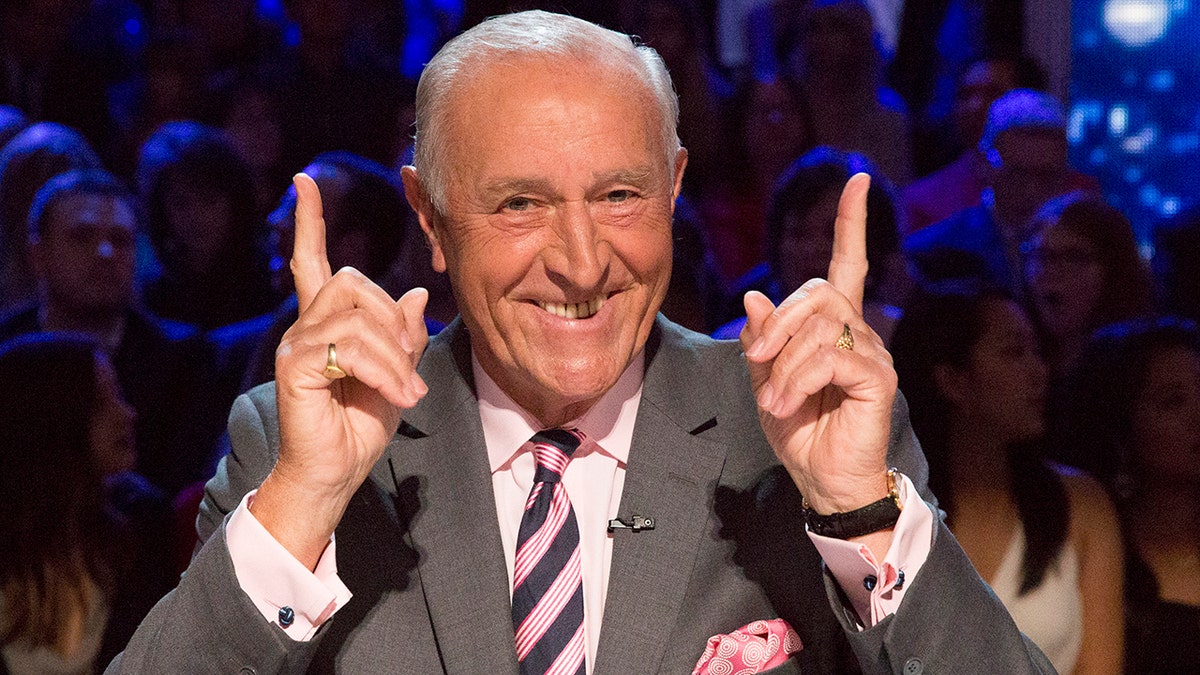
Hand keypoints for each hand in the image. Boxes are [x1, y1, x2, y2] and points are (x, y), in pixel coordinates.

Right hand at [251, 173, 429, 568]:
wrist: (336, 474)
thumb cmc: (361, 427)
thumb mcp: (398, 373)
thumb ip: (404, 334)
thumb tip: (416, 292)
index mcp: (326, 323)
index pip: (313, 260)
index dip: (309, 220)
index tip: (304, 180)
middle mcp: (305, 326)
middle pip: (351, 280)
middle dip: (392, 321)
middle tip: (408, 372)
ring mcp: (296, 344)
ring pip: (358, 315)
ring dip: (395, 356)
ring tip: (405, 392)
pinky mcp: (296, 366)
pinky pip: (350, 346)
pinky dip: (384, 371)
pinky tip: (397, 397)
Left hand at [740, 174, 896, 515]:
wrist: (823, 480)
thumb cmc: (799, 431)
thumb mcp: (765, 380)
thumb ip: (762, 340)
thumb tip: (755, 296)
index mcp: (833, 328)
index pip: (846, 265)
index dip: (851, 224)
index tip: (856, 180)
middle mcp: (859, 333)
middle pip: (817, 292)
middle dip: (778, 323)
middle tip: (757, 362)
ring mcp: (873, 354)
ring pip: (821, 325)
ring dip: (784, 361)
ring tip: (772, 399)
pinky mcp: (877, 379)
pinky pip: (832, 356)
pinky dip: (798, 377)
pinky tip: (787, 402)